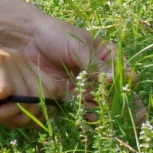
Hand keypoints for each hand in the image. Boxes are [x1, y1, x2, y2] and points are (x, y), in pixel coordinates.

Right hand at [0, 38, 58, 127]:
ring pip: (25, 98)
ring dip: (5, 112)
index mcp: (24, 67)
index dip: (41, 111)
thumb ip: (14, 105)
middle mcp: (22, 61)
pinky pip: (7, 91)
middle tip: (0, 116)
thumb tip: (34, 122)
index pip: (51, 92)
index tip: (19, 120)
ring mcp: (11, 60)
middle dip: (22, 117)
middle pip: (42, 99)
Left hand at [1, 10, 121, 116]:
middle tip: (115, 106)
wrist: (28, 40)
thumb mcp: (78, 47)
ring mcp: (84, 84)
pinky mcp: (70, 94)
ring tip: (101, 114)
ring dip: (102, 109)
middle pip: (112, 91)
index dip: (124, 82)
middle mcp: (98, 73)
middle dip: (114, 100)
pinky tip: (89, 116)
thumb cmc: (56, 35)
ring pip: (99, 101)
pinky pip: (82, 106)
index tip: (119, 87)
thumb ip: (95, 65)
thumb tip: (115, 79)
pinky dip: (86, 112)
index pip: (123, 72)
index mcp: (105, 56)